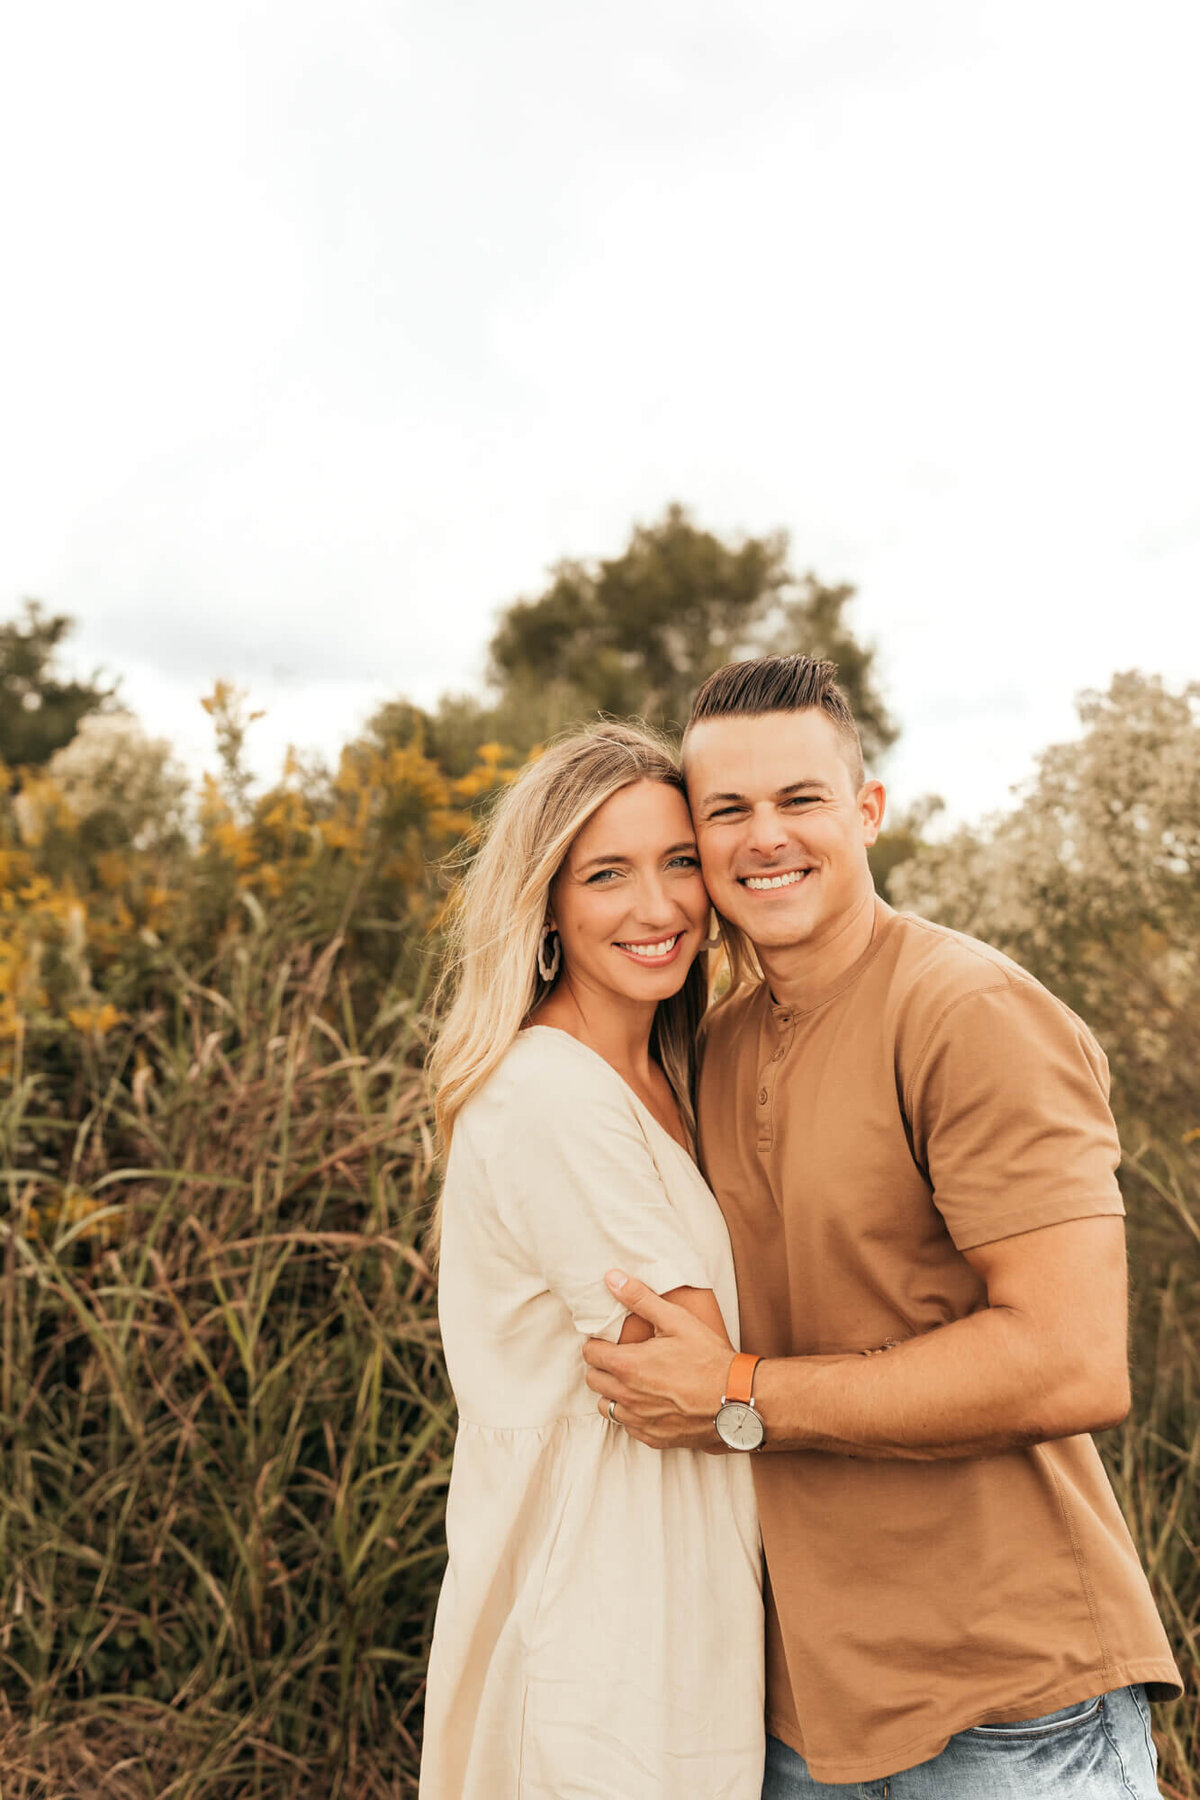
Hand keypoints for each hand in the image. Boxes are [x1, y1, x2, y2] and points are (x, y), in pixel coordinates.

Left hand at [582, 1271, 734, 1450]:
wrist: (736, 1399)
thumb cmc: (707, 1358)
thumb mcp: (676, 1320)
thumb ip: (639, 1298)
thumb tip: (611, 1278)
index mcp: (627, 1365)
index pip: (590, 1353)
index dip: (597, 1343)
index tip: (610, 1340)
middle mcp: (626, 1396)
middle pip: (593, 1380)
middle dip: (602, 1366)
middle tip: (621, 1357)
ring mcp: (638, 1420)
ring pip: (606, 1406)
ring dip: (612, 1392)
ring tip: (633, 1380)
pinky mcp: (652, 1437)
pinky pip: (627, 1426)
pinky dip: (631, 1414)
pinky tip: (648, 1401)